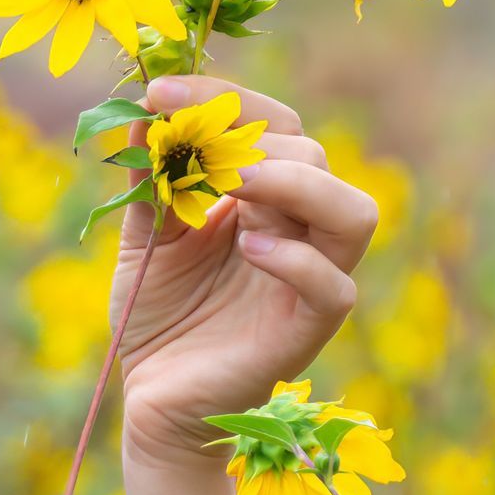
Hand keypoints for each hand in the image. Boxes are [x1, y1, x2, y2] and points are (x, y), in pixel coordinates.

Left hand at [111, 74, 380, 467]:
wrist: (152, 402)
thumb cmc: (158, 318)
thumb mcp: (145, 238)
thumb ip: (149, 181)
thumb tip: (142, 115)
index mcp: (263, 199)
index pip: (271, 125)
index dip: (221, 99)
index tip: (156, 92)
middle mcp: (296, 231)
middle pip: (311, 156)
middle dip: (249, 139)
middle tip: (188, 149)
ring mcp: (308, 281)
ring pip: (353, 213)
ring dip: (296, 185)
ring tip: (236, 182)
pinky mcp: (305, 331)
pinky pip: (335, 288)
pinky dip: (297, 261)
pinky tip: (247, 249)